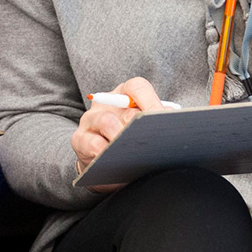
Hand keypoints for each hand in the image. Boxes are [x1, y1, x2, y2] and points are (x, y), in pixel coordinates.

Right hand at [73, 77, 166, 192]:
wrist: (103, 164)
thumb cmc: (129, 142)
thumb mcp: (144, 128)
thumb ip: (157, 121)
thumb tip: (172, 120)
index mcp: (125, 95)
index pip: (137, 87)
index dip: (152, 102)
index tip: (164, 119)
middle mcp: (105, 103)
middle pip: (126, 109)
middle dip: (142, 126)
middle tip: (154, 140)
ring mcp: (90, 120)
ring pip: (107, 121)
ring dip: (123, 137)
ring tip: (135, 150)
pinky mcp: (79, 139)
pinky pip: (93, 144)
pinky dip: (106, 152)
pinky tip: (116, 160)